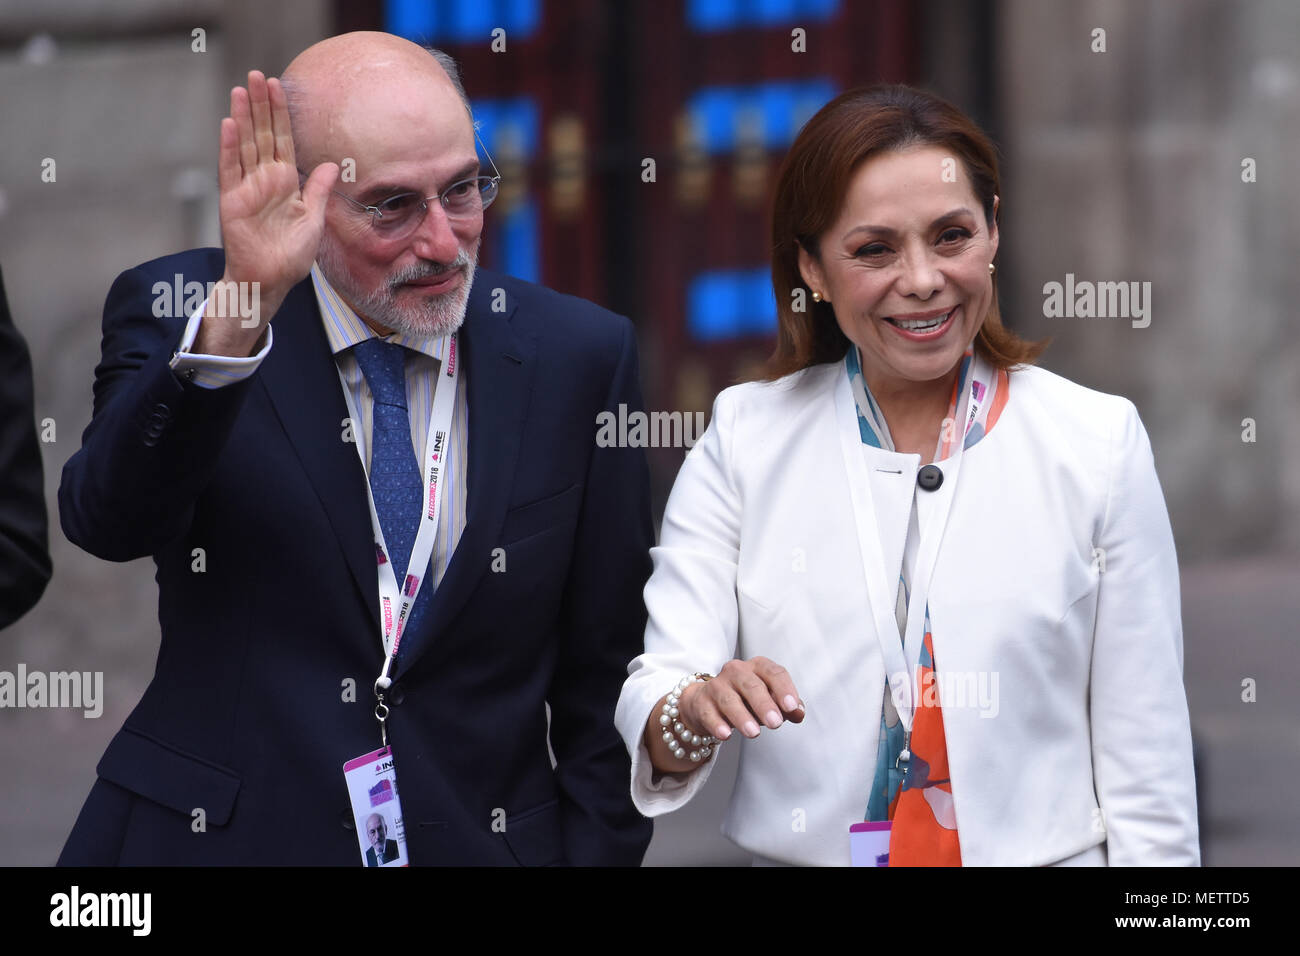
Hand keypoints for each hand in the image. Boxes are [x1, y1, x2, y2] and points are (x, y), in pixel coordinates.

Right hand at [202, 70, 337, 353]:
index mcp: (286, 182)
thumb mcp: (313, 220)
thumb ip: (319, 190)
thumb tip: (335, 164)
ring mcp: (247, 187)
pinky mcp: (231, 200)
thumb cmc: (290, 256)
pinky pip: (230, 169)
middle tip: (259, 75)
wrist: (269, 281)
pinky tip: (229, 123)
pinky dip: (229, 147)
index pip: (284, 140)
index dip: (282, 114)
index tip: (281, 86)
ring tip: (242, 89)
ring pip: (245, 144)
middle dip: (261, 105)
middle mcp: (265, 180)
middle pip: (262, 134)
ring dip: (243, 116)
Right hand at [680, 657, 804, 741]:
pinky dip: (717, 724)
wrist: (707, 703)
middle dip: (764, 704)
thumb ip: (787, 707)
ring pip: (729, 699)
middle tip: (775, 723)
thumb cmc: (745, 700)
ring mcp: (717, 685)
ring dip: (742, 716)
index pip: (774, 673)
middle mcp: (737, 671)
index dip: (784, 689)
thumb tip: (799, 713)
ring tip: (753, 732)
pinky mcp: (701, 702)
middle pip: (751, 685)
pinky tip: (726, 734)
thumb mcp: (770, 701)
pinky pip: (709, 712)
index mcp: (758, 667)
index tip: (792, 707)